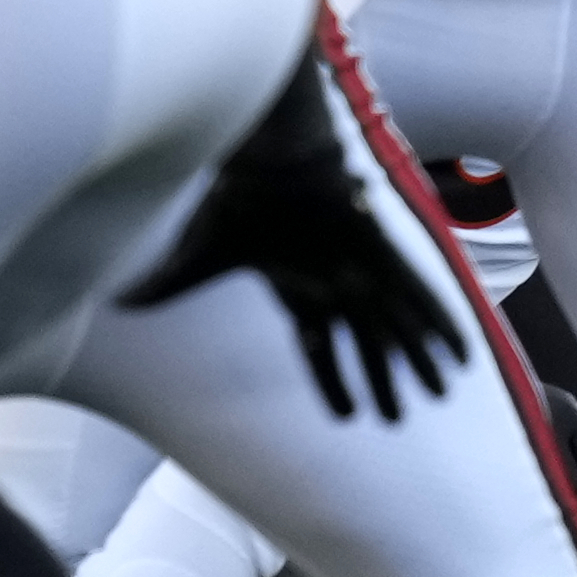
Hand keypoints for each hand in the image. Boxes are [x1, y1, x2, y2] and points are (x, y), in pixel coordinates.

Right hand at [117, 64, 461, 421]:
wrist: (273, 159)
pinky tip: (461, 354)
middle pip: (366, 347)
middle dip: (382, 381)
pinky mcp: (388, 256)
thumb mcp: (199, 257)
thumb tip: (116, 303)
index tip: (348, 417)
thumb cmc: (238, 205)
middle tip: (397, 416)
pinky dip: (442, 326)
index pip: (318, 351)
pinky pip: (422, 298)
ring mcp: (366, 272)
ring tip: (441, 393)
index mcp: (298, 292)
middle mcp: (336, 287)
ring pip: (400, 328)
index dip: (334, 384)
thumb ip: (165, 285)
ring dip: (419, 362)